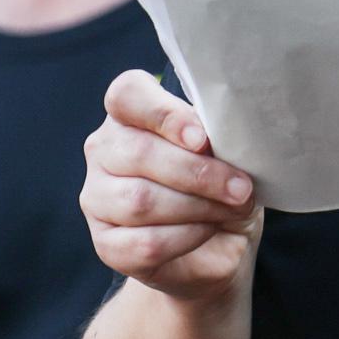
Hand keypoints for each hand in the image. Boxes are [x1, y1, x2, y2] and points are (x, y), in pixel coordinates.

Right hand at [82, 71, 260, 303]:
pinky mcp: (105, 243)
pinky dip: (187, 237)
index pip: (127, 95)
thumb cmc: (219, 183)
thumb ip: (218, 139)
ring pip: (140, 200)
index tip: (202, 139)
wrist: (217, 242)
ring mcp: (97, 198)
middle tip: (240, 188)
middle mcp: (103, 150)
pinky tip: (208, 231)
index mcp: (129, 114)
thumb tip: (222, 143)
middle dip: (199, 173)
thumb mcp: (225, 153)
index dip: (164, 114)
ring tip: (232, 209)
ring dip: (198, 207)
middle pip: (139, 153)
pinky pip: (145, 243)